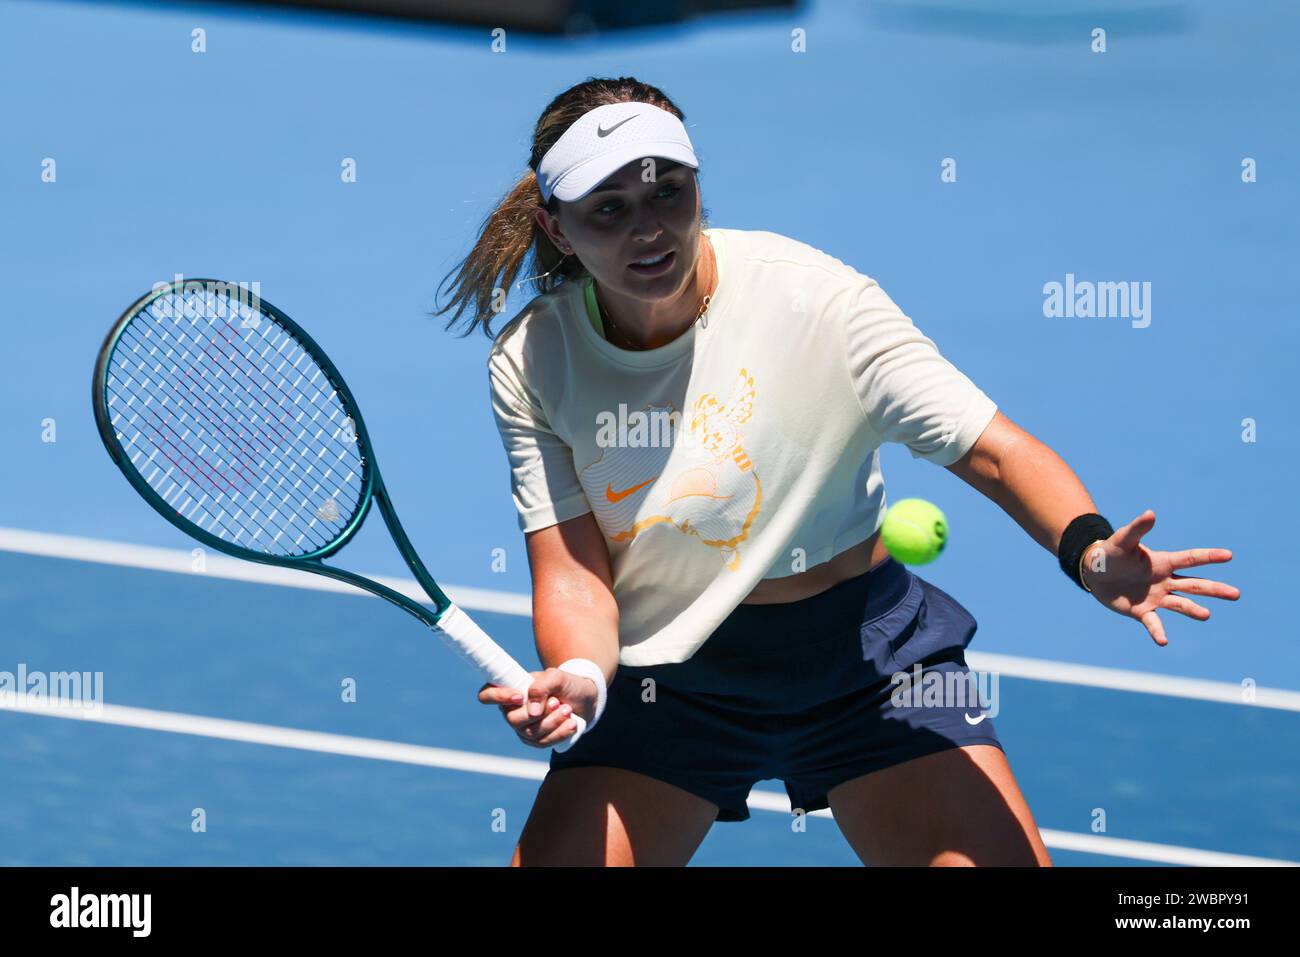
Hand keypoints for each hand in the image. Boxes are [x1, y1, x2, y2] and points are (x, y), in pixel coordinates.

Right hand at [477, 667, 597, 748]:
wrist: (585, 699)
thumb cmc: (567, 684)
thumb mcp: (557, 677)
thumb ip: (541, 687)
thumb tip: (532, 711)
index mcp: (512, 689)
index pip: (487, 694)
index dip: (497, 697)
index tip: (520, 696)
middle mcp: (513, 710)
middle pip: (513, 720)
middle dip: (539, 713)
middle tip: (557, 702)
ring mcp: (523, 727)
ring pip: (530, 733)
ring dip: (552, 722)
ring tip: (568, 710)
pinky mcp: (537, 740)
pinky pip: (543, 743)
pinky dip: (559, 733)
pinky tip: (571, 724)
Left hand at [1080, 508, 1239, 645]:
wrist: (1095, 573)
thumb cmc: (1111, 553)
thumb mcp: (1123, 540)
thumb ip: (1137, 529)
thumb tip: (1151, 513)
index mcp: (1163, 562)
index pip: (1190, 559)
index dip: (1208, 556)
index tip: (1229, 555)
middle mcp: (1164, 581)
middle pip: (1194, 584)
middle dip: (1214, 589)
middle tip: (1236, 594)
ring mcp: (1156, 597)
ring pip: (1180, 604)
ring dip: (1193, 610)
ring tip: (1206, 615)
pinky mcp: (1142, 612)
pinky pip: (1153, 623)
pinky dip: (1158, 632)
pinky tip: (1163, 642)